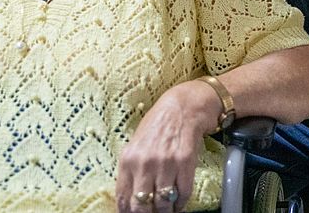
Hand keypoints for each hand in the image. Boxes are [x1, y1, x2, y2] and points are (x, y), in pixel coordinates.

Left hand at [116, 82, 218, 211]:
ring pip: (163, 204)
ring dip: (166, 211)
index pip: (123, 199)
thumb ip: (131, 169)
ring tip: (166, 209)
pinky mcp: (185, 163)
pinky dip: (181, 203)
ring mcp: (166, 164)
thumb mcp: (136, 144)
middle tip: (152, 212)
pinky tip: (179, 202)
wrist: (183, 106)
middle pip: (142, 206)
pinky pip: (182, 194)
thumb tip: (130, 196)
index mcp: (128, 159)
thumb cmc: (158, 123)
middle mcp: (145, 163)